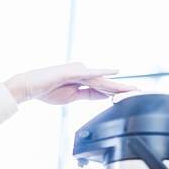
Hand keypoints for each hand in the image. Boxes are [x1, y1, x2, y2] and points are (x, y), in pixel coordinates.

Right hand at [4, 62, 136, 103]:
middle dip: (122, 88)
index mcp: (82, 79)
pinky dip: (102, 73)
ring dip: (116, 85)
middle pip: (105, 82)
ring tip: (131, 89)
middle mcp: (82, 72)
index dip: (117, 91)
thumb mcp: (72, 97)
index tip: (131, 95)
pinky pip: (89, 74)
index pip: (103, 87)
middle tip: (139, 90)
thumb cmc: (47, 91)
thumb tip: (104, 96)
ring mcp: (77, 70)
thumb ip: (88, 95)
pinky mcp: (71, 72)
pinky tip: (113, 72)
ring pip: (100, 79)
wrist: (29, 87)